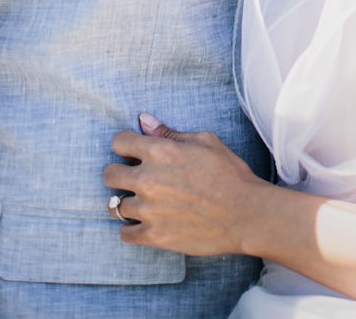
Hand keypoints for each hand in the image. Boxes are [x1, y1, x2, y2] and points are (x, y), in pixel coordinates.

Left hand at [103, 114, 268, 255]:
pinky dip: (133, 228)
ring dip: (129, 202)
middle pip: (109, 174)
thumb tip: (144, 120)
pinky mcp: (152, 235)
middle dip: (121, 173)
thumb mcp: (207, 142)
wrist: (246, 214)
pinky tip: (147, 222)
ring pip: (114, 205)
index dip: (126, 145)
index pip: (119, 142)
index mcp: (161, 152)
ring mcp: (147, 210)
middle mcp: (148, 179)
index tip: (134, 152)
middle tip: (138, 178)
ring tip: (146, 202)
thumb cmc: (230, 175)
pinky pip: (124, 232)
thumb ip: (170, 133)